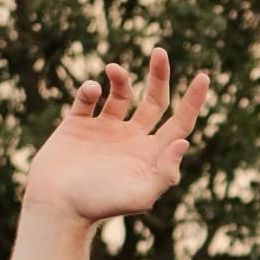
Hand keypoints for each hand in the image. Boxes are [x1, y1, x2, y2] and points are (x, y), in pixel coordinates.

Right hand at [20, 52, 208, 225]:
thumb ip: (165, 172)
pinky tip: (91, 91)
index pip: (180, 123)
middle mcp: (131, 140)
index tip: (203, 76)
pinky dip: (90, 89)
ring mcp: (104, 131)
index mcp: (150, 154)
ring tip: (113, 70)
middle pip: (154, 101)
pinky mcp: (77, 125)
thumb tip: (184, 141)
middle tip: (160, 52)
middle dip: (160, 76)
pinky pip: (88, 98)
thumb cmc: (99, 205)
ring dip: (121, 78)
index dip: (193, 101)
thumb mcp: (139, 196)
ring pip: (121, 94)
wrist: (56, 207)